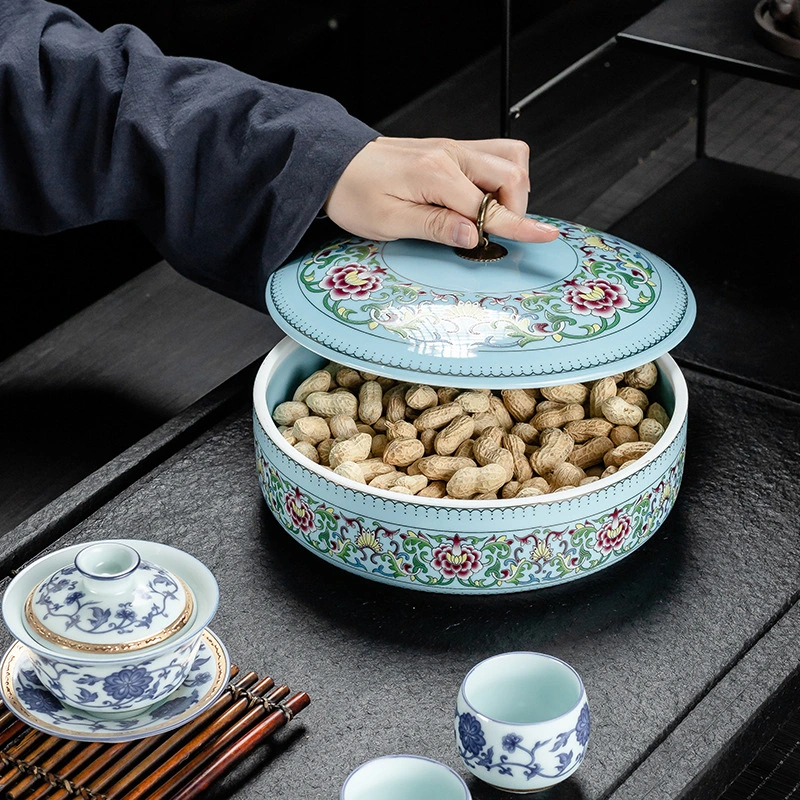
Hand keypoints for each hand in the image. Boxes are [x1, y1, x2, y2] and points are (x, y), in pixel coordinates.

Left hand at [324, 136, 558, 248]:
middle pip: (512, 174)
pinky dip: (501, 178)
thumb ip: (436, 226)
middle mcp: (450, 154)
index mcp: (435, 173)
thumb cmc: (354, 193)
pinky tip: (481, 199)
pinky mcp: (450, 150)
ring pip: (510, 158)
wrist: (334, 165)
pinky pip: (494, 155)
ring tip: (486, 216)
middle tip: (489, 235)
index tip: (545, 237)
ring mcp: (453, 149)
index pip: (490, 206)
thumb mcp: (389, 221)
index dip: (520, 226)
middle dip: (515, 209)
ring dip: (512, 189)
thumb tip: (474, 235)